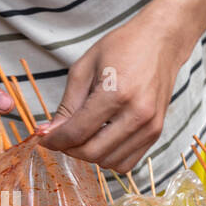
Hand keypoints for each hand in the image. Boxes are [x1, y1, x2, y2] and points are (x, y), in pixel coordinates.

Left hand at [39, 1, 200, 173]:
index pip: (77, 132)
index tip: (43, 139)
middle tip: (61, 138)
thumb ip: (67, 104)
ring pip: (109, 162)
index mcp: (116, 93)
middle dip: (70, 149)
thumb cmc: (123, 47)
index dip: (55, 140)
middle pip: (93, 152)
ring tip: (83, 137)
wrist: (161, 43)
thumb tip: (49, 132)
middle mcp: (137, 114)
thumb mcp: (85, 68)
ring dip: (90, 154)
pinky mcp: (156, 133)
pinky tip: (102, 140)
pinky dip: (110, 157)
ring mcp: (150, 127)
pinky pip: (128, 162)